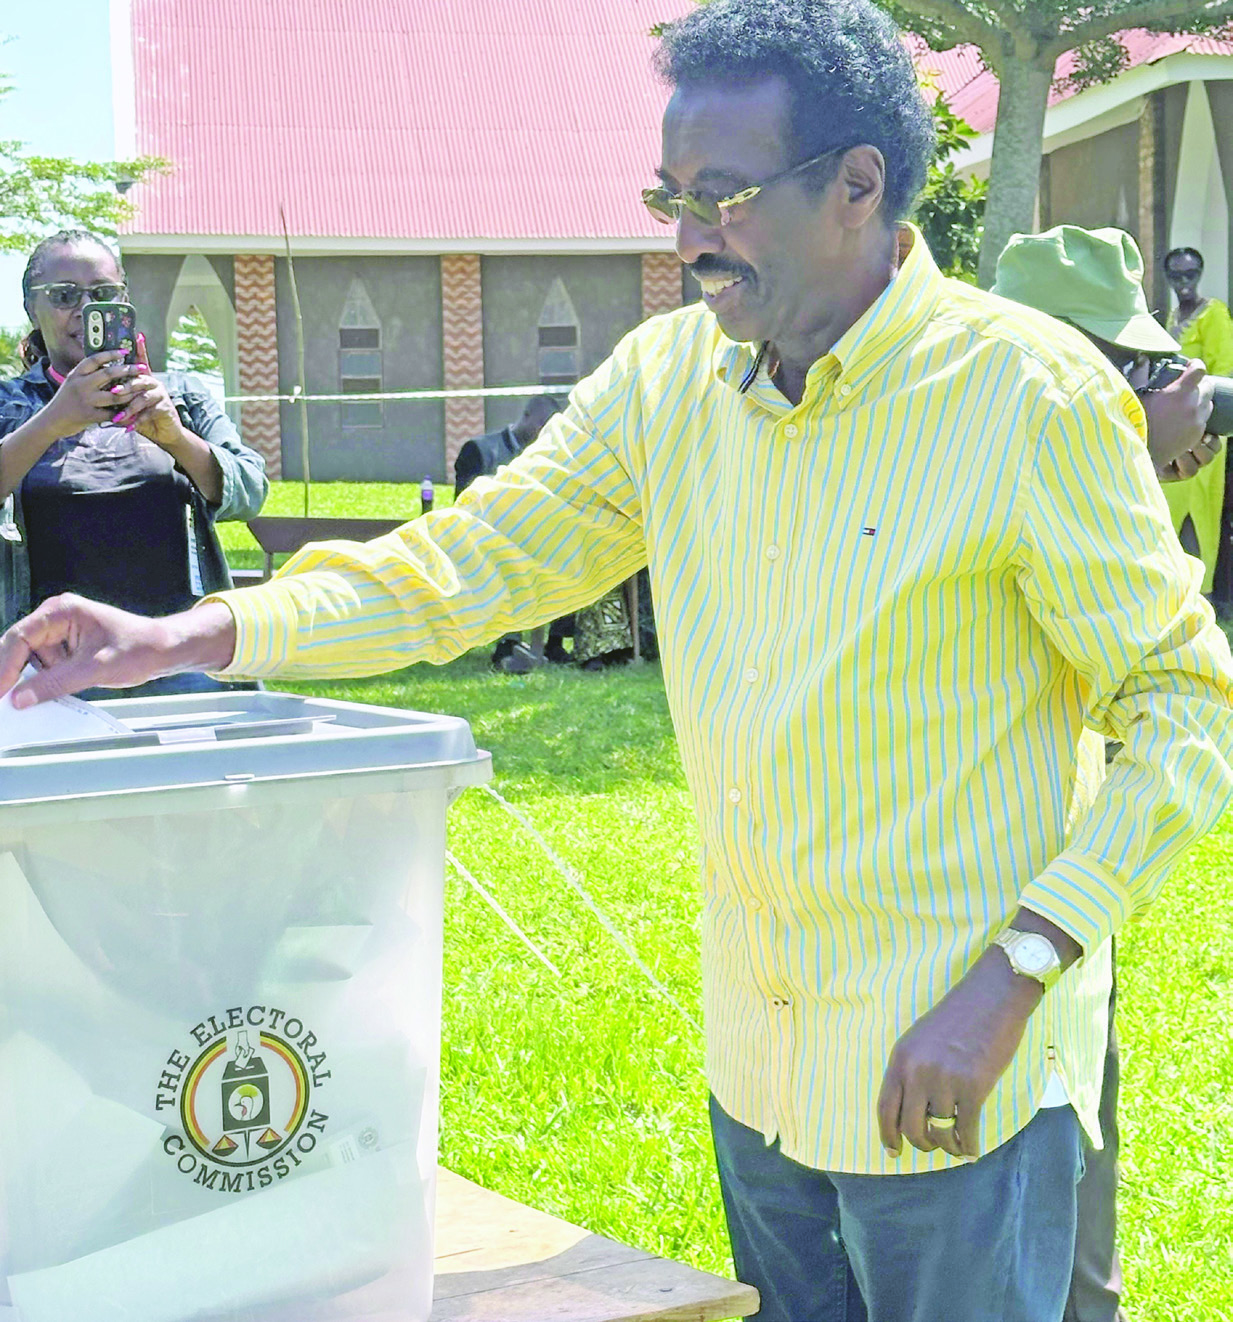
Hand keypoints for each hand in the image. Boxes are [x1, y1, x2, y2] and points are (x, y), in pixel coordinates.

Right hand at [0, 596, 236, 705]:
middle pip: (17, 648)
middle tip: (3, 702)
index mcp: (61, 611)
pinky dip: (40, 684)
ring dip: (24, 682)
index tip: (0, 691)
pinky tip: (37, 699)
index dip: (3, 666)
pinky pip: (44, 669)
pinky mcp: (66, 651)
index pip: (19, 638)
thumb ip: (55, 683)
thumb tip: (20, 698)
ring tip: (18, 705)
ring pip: (28, 662)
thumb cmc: (138, 648)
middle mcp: (55, 619)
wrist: (163, 651)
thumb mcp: (95, 669)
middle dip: (9, 675)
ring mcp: (59, 635)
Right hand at [39, 351, 140, 439]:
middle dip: (128, 370)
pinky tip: (135, 410)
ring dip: (131, 392)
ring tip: (142, 388)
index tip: (125, 351)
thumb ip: (87, 375)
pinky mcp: (90, 416)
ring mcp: (86, 400)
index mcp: (76, 374)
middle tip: (142, 368)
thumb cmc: (65, 400)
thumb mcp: (72, 382)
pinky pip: (112, 413)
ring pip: (115, 395)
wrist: (52, 421)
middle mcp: (80, 385)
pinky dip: (124, 412)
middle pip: (108, 374)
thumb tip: (106, 363)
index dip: (111, 354)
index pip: (95, 359)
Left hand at [111, 334, 187, 451]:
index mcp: (144, 379)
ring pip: (143, 397)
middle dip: (125, 385)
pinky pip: (149, 412)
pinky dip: (138, 421)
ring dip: (130, 406)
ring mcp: (160, 395)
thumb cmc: (143, 416)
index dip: (141, 349)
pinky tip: (129, 427)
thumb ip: (122, 395)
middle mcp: (153, 383)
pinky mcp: (165, 408)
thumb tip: (105, 388)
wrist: (164, 432)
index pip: (141, 361)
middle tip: (113, 391)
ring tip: (119, 415)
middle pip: (138, 379)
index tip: (138, 335)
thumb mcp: (130, 403)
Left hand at [876, 947, 1040, 1159]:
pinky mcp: (974, 1087)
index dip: (888, 1134)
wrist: (991, 997)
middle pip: (911, 1127)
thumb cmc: (957, 1017)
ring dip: (948, 1146)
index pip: (885, 1108)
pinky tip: (973, 1150)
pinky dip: (970, 1147)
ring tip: (955, 1147)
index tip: (893, 1152)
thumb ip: (911, 1070)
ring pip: (940, 1132)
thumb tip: (910, 1110)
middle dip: (922, 1144)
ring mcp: (945, 1080)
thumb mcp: (920, 1039)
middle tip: (932, 1146)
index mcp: (901, 1058)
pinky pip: (966, 1131)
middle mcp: (918, 1072)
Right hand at [1142, 360, 1216, 477]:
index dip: (1195, 365)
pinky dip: (1197, 416)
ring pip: (1209, 403)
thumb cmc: (1133, 423)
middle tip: (1188, 385)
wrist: (1139, 452)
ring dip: (1200, 399)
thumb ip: (1140, 374)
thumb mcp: (1134, 396)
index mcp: (1179, 392)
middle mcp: (1193, 405)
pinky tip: (1183, 418)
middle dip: (1200, 383)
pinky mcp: (1196, 435)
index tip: (1189, 366)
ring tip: (1187, 403)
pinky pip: (1204, 420)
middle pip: (1209, 386)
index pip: (1199, 370)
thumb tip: (1142, 359)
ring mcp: (1197, 422)